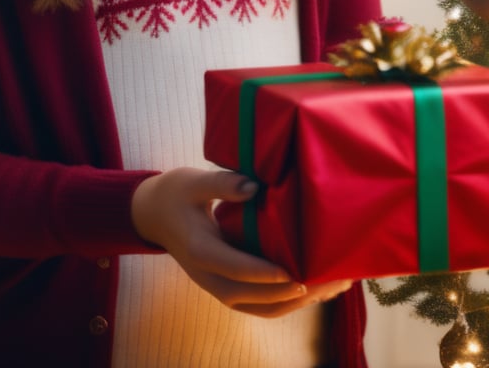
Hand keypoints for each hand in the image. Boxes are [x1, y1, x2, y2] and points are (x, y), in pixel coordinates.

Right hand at [130, 166, 351, 316]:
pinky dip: (289, 300)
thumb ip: (222, 183)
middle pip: (252, 299)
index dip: (263, 274)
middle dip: (292, 295)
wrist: (155, 214)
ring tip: (333, 287)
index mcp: (199, 250)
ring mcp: (219, 286)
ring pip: (261, 308)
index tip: (294, 275)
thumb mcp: (193, 181)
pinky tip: (317, 288)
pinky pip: (261, 303)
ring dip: (297, 303)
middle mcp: (209, 277)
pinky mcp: (229, 285)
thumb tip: (254, 187)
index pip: (233, 269)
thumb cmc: (176, 193)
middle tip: (328, 281)